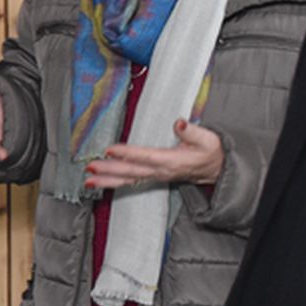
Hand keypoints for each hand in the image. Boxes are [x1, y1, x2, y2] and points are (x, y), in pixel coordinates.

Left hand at [84, 119, 223, 189]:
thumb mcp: (208, 140)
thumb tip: (179, 123)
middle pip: (131, 171)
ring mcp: (155, 176)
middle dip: (109, 170)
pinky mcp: (152, 177)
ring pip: (128, 179)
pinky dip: (114, 182)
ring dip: (107, 180)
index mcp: (172, 161)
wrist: (217, 170)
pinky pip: (130, 181)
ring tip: (88, 180)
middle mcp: (160, 171)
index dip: (127, 154)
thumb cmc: (211, 153)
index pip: (145, 157)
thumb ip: (192, 132)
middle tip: (90, 167)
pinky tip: (100, 182)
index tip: (110, 150)